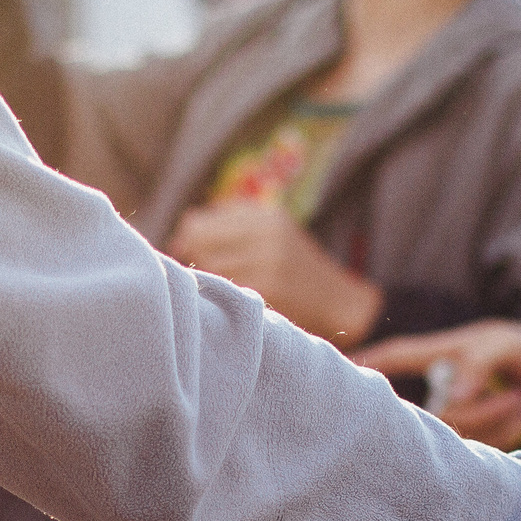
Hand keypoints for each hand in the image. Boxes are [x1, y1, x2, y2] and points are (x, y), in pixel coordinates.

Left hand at [167, 201, 381, 343]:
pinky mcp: (267, 291)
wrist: (340, 303)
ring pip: (207, 269)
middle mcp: (266, 236)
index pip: (198, 224)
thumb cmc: (295, 270)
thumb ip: (231, 226)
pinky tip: (224, 302)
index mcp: (266, 217)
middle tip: (194, 275)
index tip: (186, 254)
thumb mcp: (272, 234)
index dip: (185, 241)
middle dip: (190, 260)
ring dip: (202, 280)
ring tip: (212, 289)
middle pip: (197, 246)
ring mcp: (267, 264)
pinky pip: (224, 290)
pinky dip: (217, 296)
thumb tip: (181, 232)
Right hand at [352, 320, 520, 448]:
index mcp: (439, 357)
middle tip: (516, 394)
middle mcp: (442, 389)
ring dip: (502, 418)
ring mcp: (457, 415)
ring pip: (463, 435)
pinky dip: (510, 430)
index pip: (394, 359)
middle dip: (482, 412)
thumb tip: (454, 395)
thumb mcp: (507, 345)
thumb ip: (480, 364)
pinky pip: (483, 448)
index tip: (339, 372)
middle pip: (437, 416)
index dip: (365, 366)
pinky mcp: (475, 438)